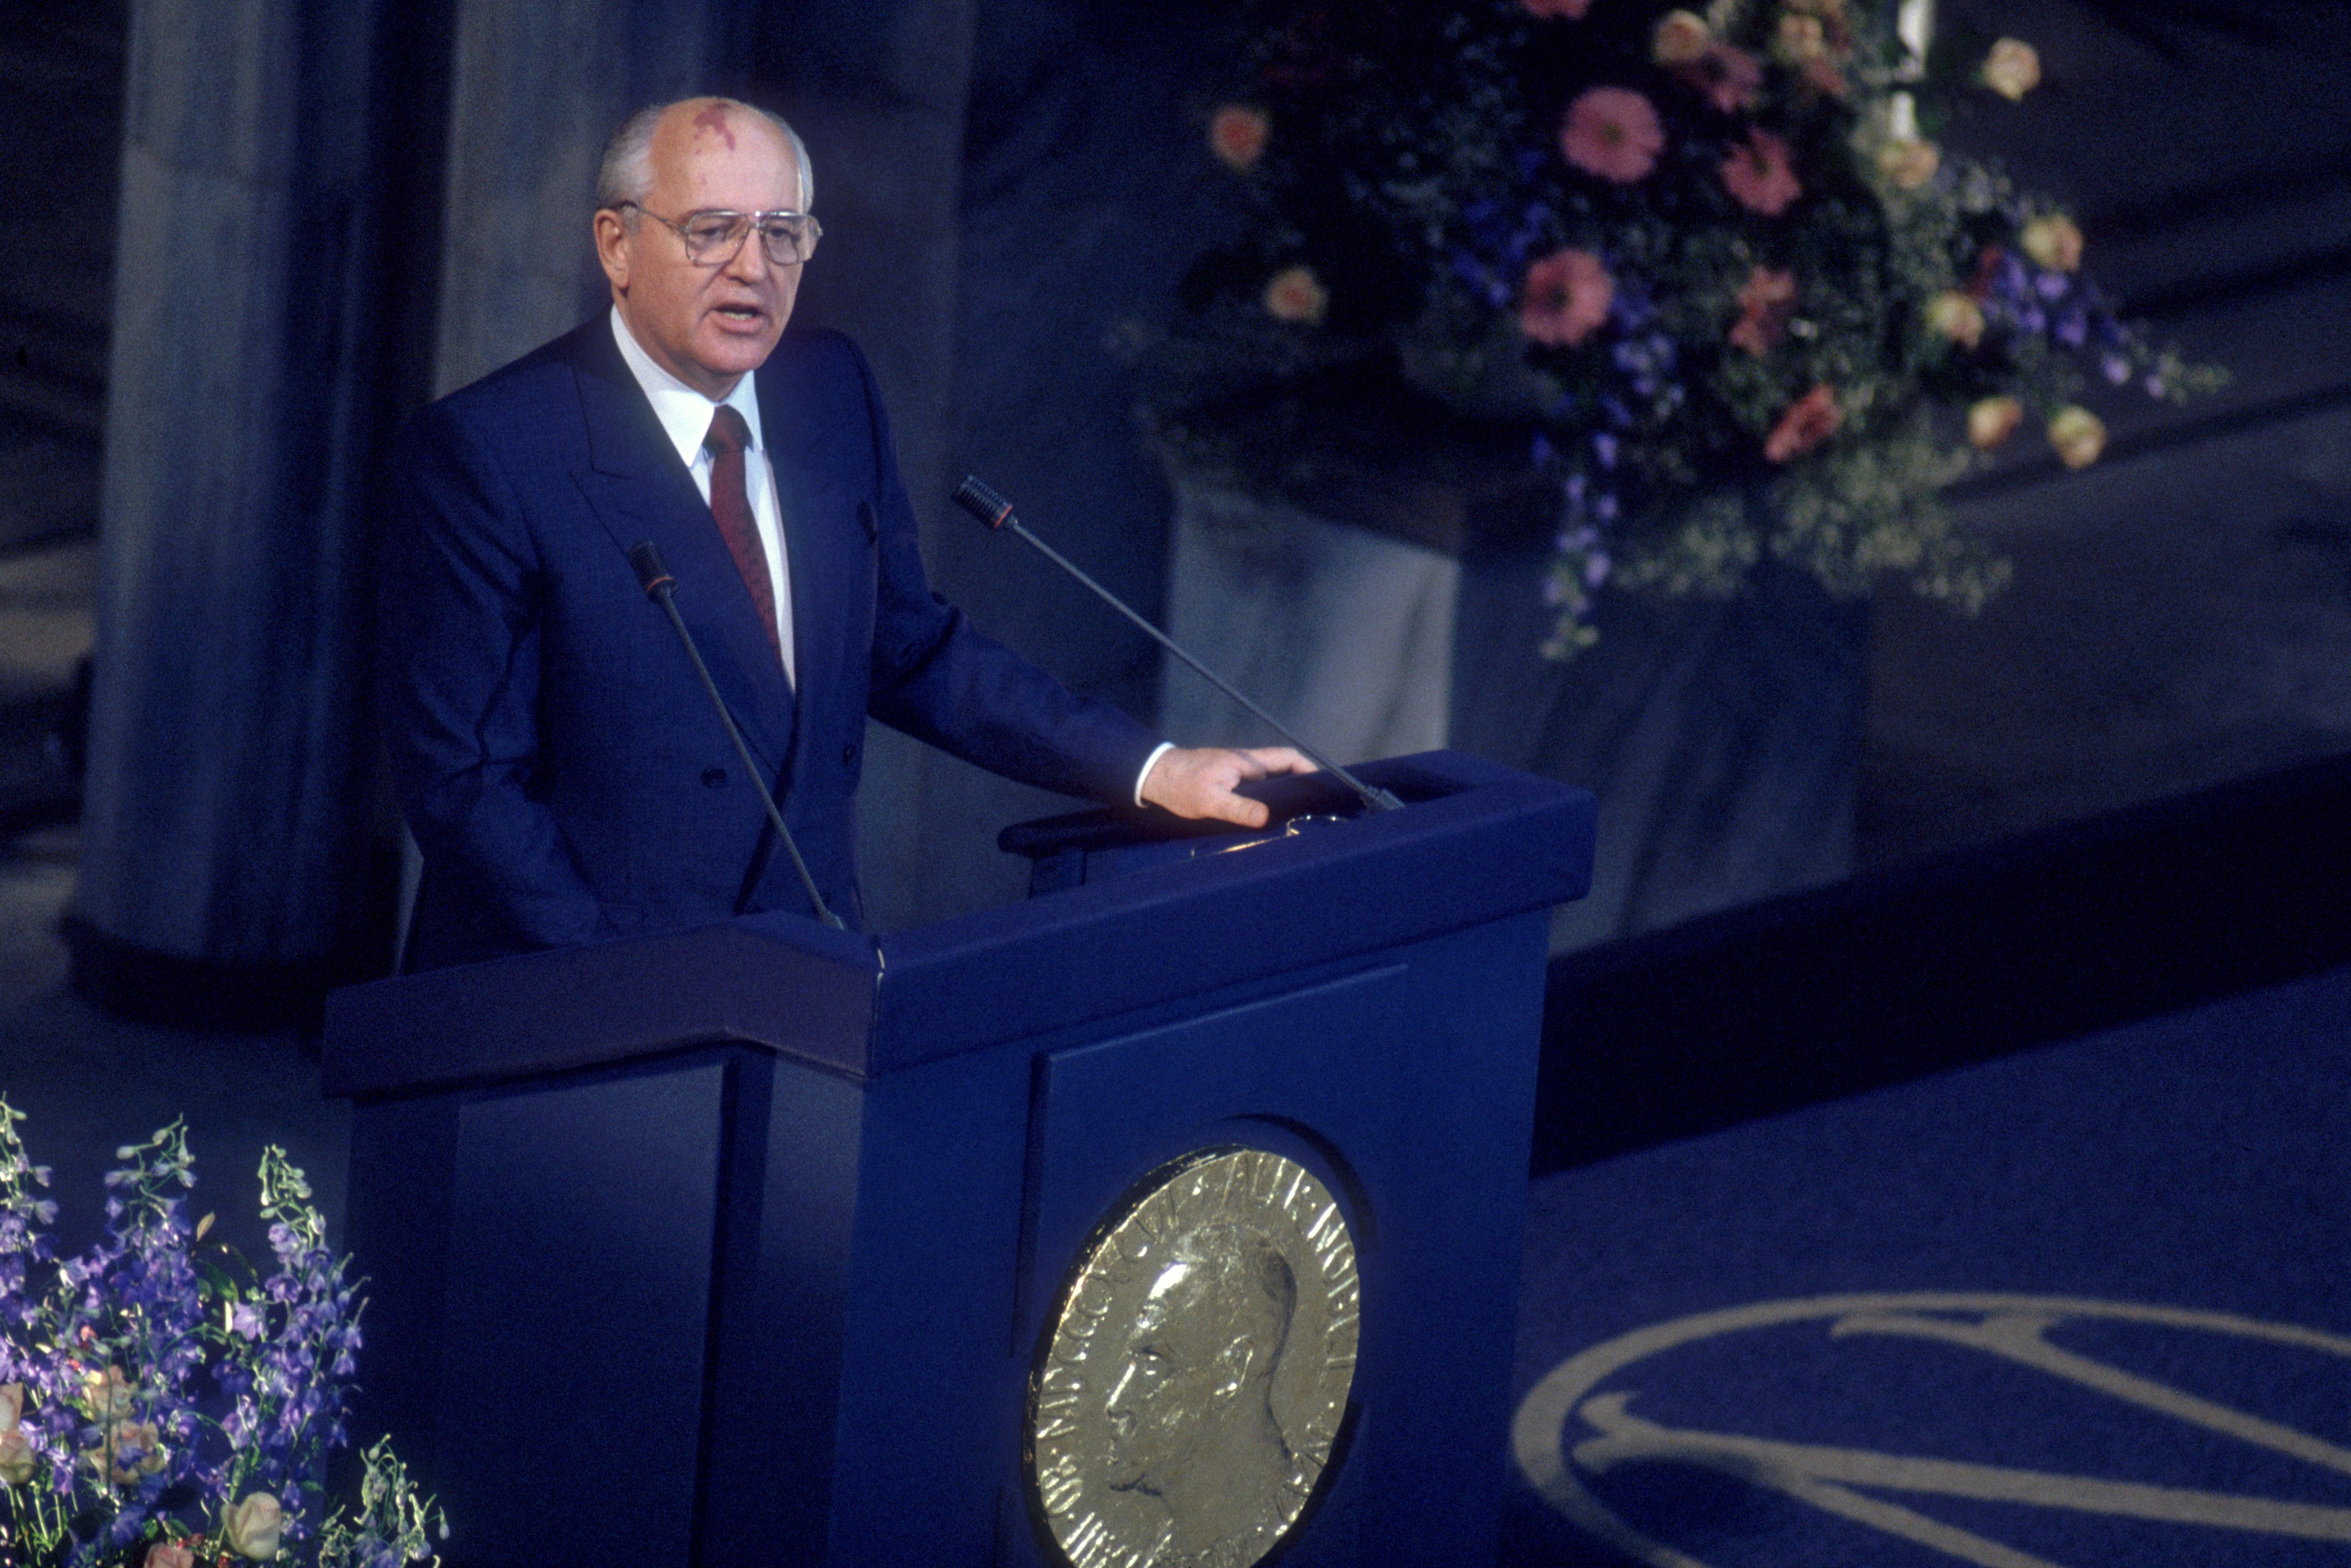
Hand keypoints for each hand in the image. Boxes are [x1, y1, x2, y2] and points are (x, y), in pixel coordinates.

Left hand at [1139, 746, 1317, 828]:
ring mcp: (1238, 773)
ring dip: (1285, 796)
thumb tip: (1267, 818)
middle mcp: (1247, 765)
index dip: (1309, 768)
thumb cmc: (1181, 785)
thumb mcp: (1210, 800)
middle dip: (1302, 785)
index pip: (1287, 757)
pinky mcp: (1229, 783)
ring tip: (1299, 818)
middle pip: (1284, 770)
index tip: (1324, 785)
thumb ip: (1238, 808)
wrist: (1155, 777)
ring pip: (1271, 782)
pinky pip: (1257, 790)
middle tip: (1316, 809)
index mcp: (1248, 762)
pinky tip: (1269, 820)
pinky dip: (1268, 801)